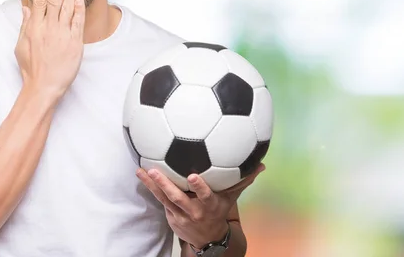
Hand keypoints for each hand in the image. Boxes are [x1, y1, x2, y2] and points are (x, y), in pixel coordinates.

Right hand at [15, 0, 85, 99]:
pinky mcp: (74, 43)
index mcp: (34, 27)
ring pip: (67, 7)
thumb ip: (25, 24)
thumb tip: (24, 6)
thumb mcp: (21, 45)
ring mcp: (62, 35)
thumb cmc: (31, 68)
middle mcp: (48, 28)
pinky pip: (78, 22)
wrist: (44, 86)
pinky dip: (79, 9)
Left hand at [136, 163, 264, 248]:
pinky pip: (159, 200)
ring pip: (164, 198)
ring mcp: (180, 214)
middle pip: (177, 197)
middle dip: (166, 185)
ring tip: (142, 170)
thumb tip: (261, 165)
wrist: (208, 238)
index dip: (199, 187)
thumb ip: (243, 181)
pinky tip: (141, 174)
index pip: (205, 195)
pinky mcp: (171, 216)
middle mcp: (193, 210)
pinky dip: (150, 188)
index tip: (193, 176)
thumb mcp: (232, 198)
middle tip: (155, 171)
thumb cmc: (220, 210)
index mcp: (209, 205)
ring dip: (152, 185)